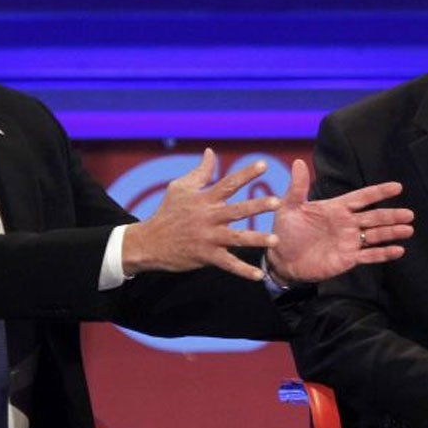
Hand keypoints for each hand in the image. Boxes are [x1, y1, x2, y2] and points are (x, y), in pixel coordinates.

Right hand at [122, 148, 280, 280]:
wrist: (150, 243)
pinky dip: (243, 271)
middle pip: (237, 210)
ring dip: (257, 239)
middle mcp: (208, 217)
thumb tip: (211, 152)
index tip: (264, 165)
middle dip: (257, 206)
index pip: (228, 183)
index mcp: (204, 199)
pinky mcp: (206, 256)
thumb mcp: (180, 188)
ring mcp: (208, 237)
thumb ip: (200, 172)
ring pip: (236, 238)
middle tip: (277, 202)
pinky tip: (259, 275)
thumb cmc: (167, 212)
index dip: (246, 173)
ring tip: (276, 240)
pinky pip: (228, 264)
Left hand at [264, 159, 413, 284]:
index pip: (362, 197)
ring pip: (375, 235)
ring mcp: (348, 241)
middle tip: (410, 213)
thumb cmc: (285, 231)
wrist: (280, 258)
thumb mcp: (289, 207)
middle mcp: (346, 223)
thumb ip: (298, 187)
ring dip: (392, 232)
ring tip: (408, 229)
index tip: (397, 187)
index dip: (379, 192)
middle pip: (374, 217)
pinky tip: (399, 250)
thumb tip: (298, 162)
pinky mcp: (347, 258)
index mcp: (336, 208)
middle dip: (391, 215)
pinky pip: (369, 255)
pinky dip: (384, 253)